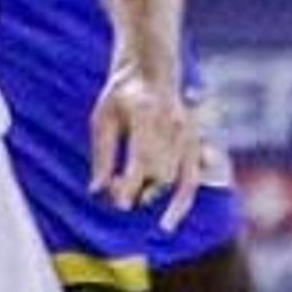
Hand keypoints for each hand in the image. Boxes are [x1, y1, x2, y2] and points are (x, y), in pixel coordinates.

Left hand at [88, 64, 205, 231]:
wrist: (151, 70)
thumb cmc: (120, 96)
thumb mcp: (102, 119)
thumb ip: (102, 155)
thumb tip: (97, 192)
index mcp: (145, 113)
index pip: (142, 158)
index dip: (131, 185)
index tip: (117, 203)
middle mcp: (172, 124)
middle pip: (161, 173)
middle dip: (140, 191)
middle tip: (118, 192)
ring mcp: (187, 133)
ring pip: (177, 179)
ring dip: (159, 197)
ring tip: (157, 218)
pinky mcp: (195, 142)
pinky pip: (194, 178)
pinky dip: (183, 201)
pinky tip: (168, 221)